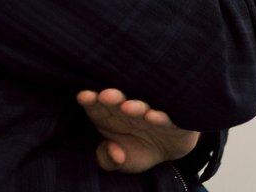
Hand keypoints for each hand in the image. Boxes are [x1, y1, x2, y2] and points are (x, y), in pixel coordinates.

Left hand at [76, 88, 200, 173]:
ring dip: (135, 105)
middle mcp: (128, 107)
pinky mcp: (172, 119)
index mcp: (109, 113)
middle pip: (119, 99)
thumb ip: (108, 159)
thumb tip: (114, 153)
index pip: (96, 104)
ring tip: (128, 108)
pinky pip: (165, 117)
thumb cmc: (137, 149)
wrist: (168, 150)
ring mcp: (150, 110)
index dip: (90, 99)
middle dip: (112, 96)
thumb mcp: (120, 160)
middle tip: (106, 96)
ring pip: (142, 105)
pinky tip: (152, 117)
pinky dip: (159, 116)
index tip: (84, 96)